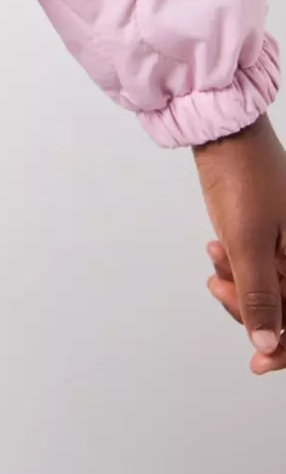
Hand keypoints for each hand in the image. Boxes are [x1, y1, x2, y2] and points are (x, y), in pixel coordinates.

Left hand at [191, 111, 285, 374]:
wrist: (223, 129)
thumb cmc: (241, 176)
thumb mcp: (247, 241)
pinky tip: (215, 250)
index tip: (258, 365)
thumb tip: (268, 347)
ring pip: (268, 289)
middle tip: (219, 287)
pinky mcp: (268, 233)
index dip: (285, 349)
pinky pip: (257, 267)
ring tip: (215, 261)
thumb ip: (259, 295)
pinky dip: (236, 267)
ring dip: (239, 286)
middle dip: (251, 308)